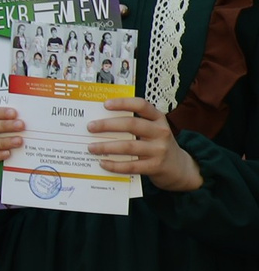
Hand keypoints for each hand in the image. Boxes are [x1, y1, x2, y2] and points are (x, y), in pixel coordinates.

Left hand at [88, 98, 202, 192]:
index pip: (142, 105)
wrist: (179, 167)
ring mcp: (159, 150)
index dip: (124, 103)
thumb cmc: (156, 145)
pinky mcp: (155, 166)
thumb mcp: (152, 130)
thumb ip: (134, 124)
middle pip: (132, 124)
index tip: (105, 104)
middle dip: (107, 125)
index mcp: (158, 119)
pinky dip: (114, 164)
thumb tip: (100, 121)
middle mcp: (161, 132)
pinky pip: (131, 165)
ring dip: (107, 146)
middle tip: (90, 127)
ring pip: (129, 146)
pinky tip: (102, 162)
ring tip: (91, 147)